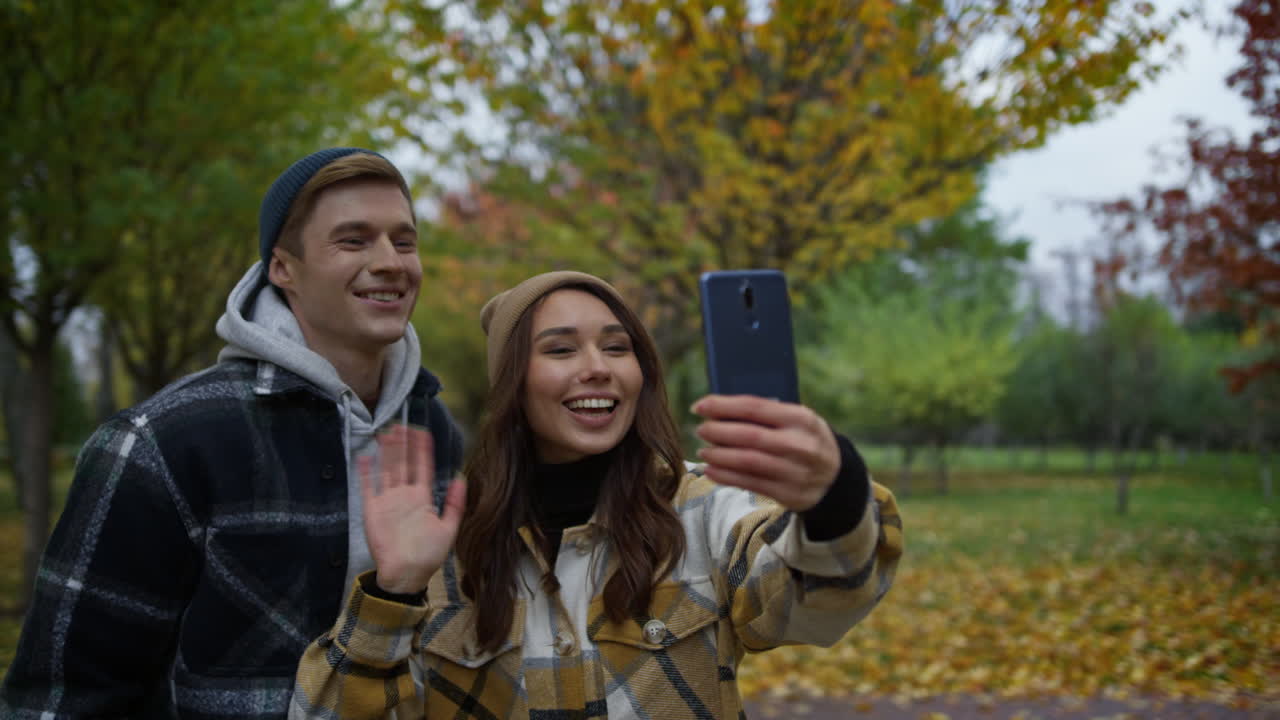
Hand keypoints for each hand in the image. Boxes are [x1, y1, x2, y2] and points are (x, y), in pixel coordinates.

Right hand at [360, 424, 465, 594]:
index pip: (422, 467)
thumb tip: (460, 479)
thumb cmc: (428, 555)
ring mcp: (387, 501)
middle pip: (402, 463)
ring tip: (386, 432)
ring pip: (386, 470)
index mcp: (422, 498)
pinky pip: (368, 487)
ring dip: (386, 452)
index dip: (421, 449)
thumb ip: (454, 504)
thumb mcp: (448, 528)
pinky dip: (366, 472)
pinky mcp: (372, 510)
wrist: (406, 575)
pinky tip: (365, 456)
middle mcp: (404, 495)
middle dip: (402, 444)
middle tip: (401, 424)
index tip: (422, 431)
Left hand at [691, 395, 839, 510]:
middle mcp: (801, 445)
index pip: (755, 407)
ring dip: (719, 456)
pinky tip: (712, 470)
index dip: (722, 406)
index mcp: (802, 418)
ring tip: (703, 451)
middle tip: (701, 430)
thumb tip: (719, 410)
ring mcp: (796, 472)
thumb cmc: (806, 439)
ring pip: (748, 462)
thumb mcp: (797, 419)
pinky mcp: (789, 495)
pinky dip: (726, 477)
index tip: (699, 406)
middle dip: (718, 432)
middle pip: (749, 436)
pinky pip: (750, 484)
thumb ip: (766, 413)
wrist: (837, 477)